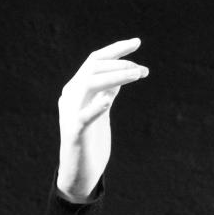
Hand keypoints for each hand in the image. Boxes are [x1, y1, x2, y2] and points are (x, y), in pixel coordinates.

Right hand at [56, 38, 148, 201]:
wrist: (79, 172)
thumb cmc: (92, 141)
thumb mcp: (101, 112)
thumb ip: (107, 93)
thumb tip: (120, 77)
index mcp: (77, 89)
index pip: (94, 61)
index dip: (115, 50)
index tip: (137, 42)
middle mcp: (71, 96)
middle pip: (93, 68)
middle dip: (120, 64)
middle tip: (143, 70)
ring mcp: (71, 113)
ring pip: (89, 84)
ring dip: (115, 77)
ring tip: (137, 75)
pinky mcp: (75, 133)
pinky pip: (83, 117)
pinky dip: (96, 107)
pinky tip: (108, 100)